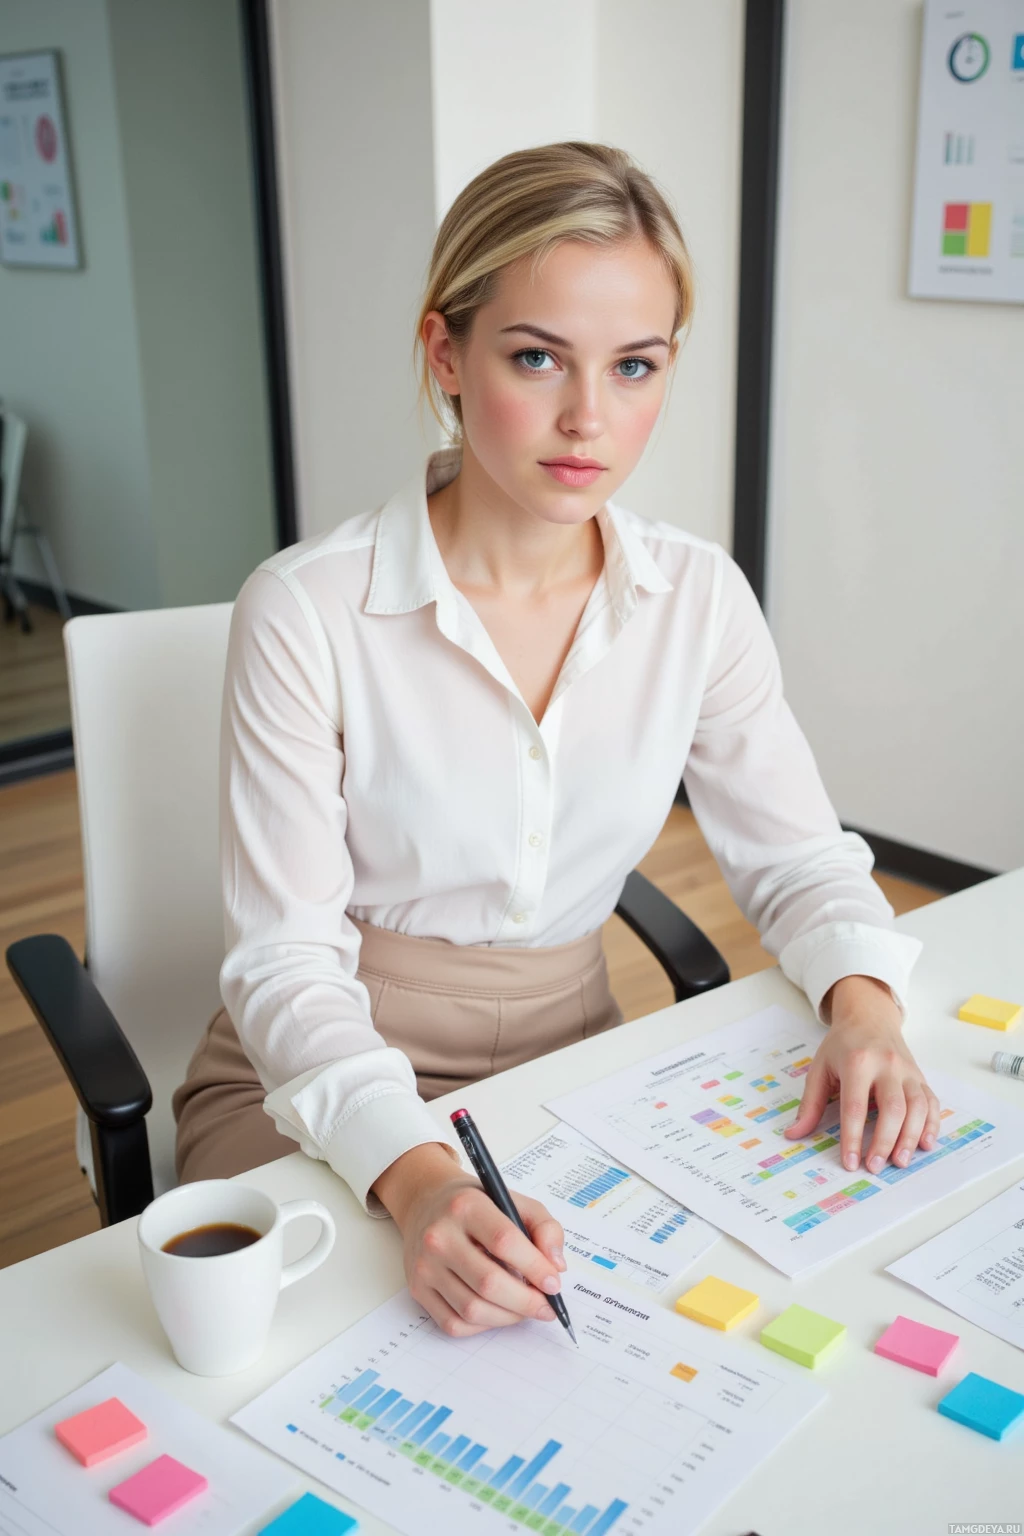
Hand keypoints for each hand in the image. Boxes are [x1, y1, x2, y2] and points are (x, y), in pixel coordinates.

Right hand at [371, 1144, 566, 1337]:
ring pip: (472, 1309)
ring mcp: (425, 1266)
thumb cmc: (476, 1204)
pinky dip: (483, 1325)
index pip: (504, 1241)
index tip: (554, 1283)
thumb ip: (544, 1227)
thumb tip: (556, 1267)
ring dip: (508, 1317)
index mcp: (466, 1206)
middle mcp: (439, 1236)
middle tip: (546, 1306)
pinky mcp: (418, 1289)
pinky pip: (454, 1323)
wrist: (426, 1202)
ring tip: (524, 1309)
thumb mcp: (513, 1200)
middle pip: (489, 1283)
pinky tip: (497, 1312)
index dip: (535, 1267)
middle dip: (526, 1301)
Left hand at [783, 975, 940, 1174]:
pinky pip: (932, 1102)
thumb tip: (794, 1134)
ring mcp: (907, 1071)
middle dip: (885, 1141)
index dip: (853, 1137)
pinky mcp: (920, 1076)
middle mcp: (887, 1066)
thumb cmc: (842, 1044)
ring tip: (900, 1162)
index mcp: (857, 1062)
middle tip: (875, 1166)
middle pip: (892, 1108)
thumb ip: (810, 1103)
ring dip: (910, 1137)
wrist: (869, 1016)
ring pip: (917, 1107)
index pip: (855, 1106)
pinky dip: (932, 1125)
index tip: (851, 1162)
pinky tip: (925, 1144)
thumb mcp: (820, 1067)